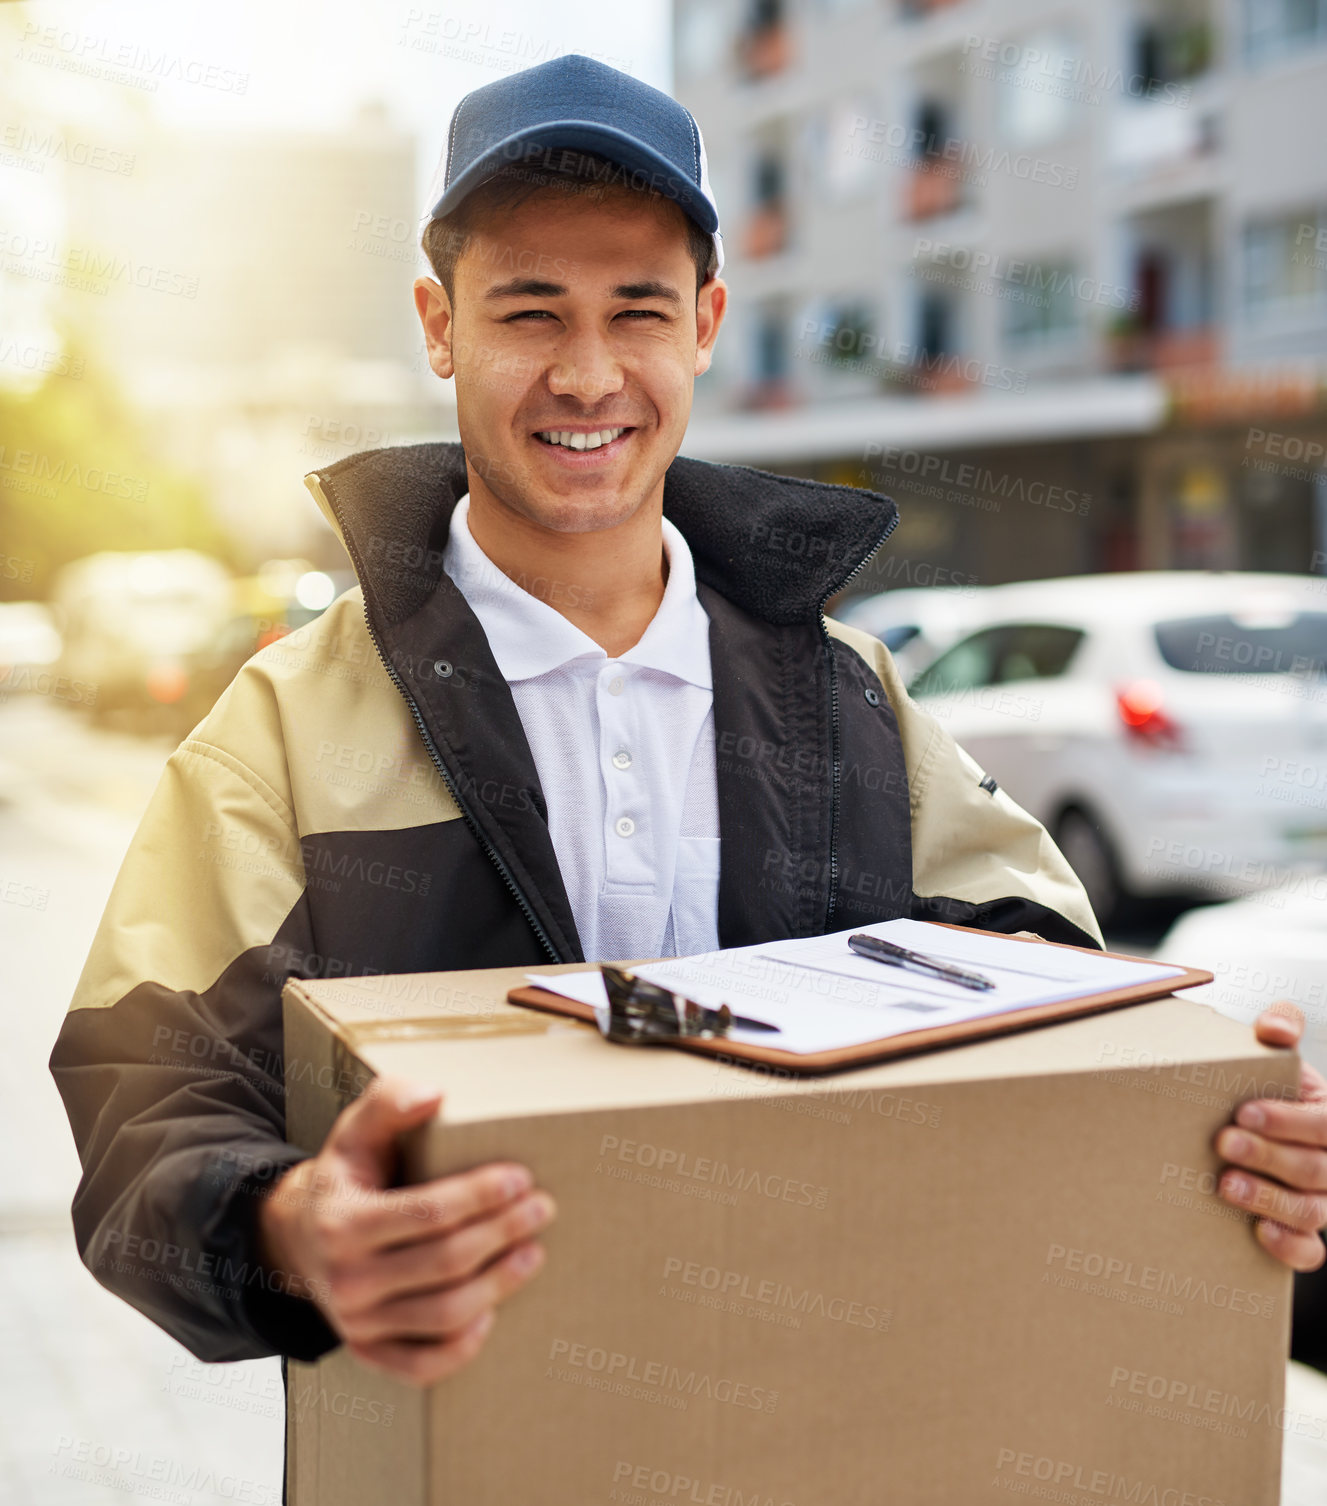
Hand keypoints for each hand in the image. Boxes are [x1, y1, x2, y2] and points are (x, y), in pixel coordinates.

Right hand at [258, 1074, 554, 1384]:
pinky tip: (491, 1313)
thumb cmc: (347, 1176)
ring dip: (498, 1284)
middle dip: (502, 1232)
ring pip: (444, 1315)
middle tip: (541, 1208)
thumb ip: (389, 1100)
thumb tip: (435, 1096)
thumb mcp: (355, 1129)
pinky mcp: (370, 1351)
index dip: (482, 1195)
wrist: (300, 1237)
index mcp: (342, 1223)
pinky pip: (421, 1365)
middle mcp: (346, 1280)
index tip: (521, 1178)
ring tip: (532, 1252)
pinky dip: (462, 1347)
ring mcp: (356, 1323)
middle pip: (445, 1262)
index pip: (428, 1212)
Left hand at [1214, 1002, 1326, 1271]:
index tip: (1244, 1112)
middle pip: (1317, 1169)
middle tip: (1224, 1142)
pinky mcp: (1304, 1233)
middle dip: (1270, 1157)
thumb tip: (1274, 1027)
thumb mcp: (1278, 1057)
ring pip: (1314, 1211)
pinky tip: (1258, 1231)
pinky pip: (1310, 1252)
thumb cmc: (1268, 1091)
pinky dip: (1289, 1245)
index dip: (1290, 1121)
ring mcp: (1323, 1201)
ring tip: (1226, 1184)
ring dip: (1270, 1200)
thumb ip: (1281, 1027)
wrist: (1254, 1128)